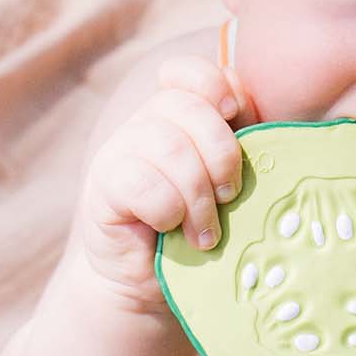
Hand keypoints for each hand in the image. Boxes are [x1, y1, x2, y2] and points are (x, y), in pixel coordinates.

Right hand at [79, 56, 254, 304]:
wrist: (151, 283)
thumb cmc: (198, 228)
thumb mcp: (226, 183)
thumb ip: (242, 141)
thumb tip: (253, 104)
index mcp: (178, 114)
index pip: (186, 72)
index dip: (213, 85)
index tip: (234, 114)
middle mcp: (144, 123)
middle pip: (186, 107)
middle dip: (221, 154)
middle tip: (230, 196)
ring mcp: (119, 151)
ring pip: (167, 145)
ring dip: (197, 193)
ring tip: (207, 232)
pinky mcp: (102, 185)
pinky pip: (141, 182)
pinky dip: (169, 210)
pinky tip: (176, 233)